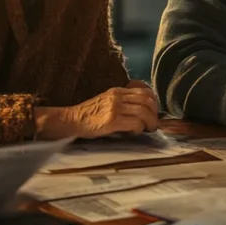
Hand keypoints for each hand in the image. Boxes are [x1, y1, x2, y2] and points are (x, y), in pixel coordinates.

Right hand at [35, 85, 158, 139]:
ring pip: (143, 112)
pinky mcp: (111, 121)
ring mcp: (114, 108)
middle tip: (153, 124)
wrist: (71, 120)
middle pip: (147, 101)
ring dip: (149, 122)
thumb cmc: (89, 115)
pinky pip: (135, 123)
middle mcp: (117, 97)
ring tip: (148, 130)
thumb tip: (142, 110)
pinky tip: (134, 133)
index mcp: (117, 91)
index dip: (154, 102)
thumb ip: (122, 102)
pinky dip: (139, 129)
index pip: (145, 91)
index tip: (154, 113)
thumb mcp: (107, 101)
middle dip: (154, 114)